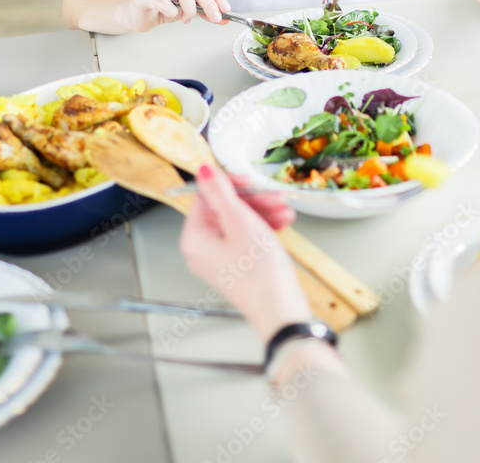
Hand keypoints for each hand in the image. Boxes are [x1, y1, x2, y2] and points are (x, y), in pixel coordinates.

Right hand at [121, 0, 230, 31]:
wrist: (136, 14)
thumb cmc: (162, 6)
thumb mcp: (186, 6)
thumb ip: (203, 8)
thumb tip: (223, 17)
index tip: (225, 8)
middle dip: (208, 3)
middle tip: (215, 17)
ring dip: (190, 9)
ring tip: (187, 18)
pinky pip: (164, 3)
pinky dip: (173, 12)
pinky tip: (172, 15)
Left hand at [179, 166, 311, 341]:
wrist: (281, 310)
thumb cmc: (260, 273)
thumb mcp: (240, 221)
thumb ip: (220, 192)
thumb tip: (203, 170)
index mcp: (194, 238)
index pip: (205, 197)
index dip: (231, 185)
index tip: (250, 181)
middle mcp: (201, 249)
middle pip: (224, 209)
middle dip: (254, 201)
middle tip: (275, 198)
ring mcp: (219, 258)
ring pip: (238, 221)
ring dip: (263, 212)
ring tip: (285, 212)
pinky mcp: (235, 265)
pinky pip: (245, 236)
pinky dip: (263, 227)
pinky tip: (282, 224)